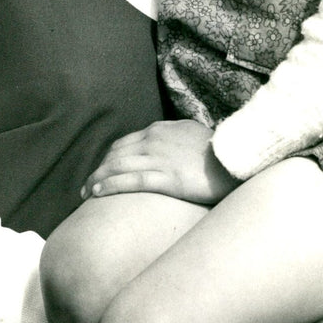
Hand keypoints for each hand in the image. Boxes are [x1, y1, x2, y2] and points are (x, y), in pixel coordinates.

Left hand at [81, 120, 238, 205]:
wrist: (236, 160)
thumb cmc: (218, 151)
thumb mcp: (193, 133)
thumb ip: (175, 136)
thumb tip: (168, 142)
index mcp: (160, 130)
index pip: (125, 143)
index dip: (109, 158)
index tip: (102, 170)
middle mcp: (154, 140)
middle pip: (116, 154)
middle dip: (98, 169)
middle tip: (86, 184)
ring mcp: (159, 158)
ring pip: (117, 166)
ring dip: (97, 179)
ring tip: (86, 192)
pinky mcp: (166, 178)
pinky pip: (130, 181)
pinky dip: (109, 186)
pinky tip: (97, 193)